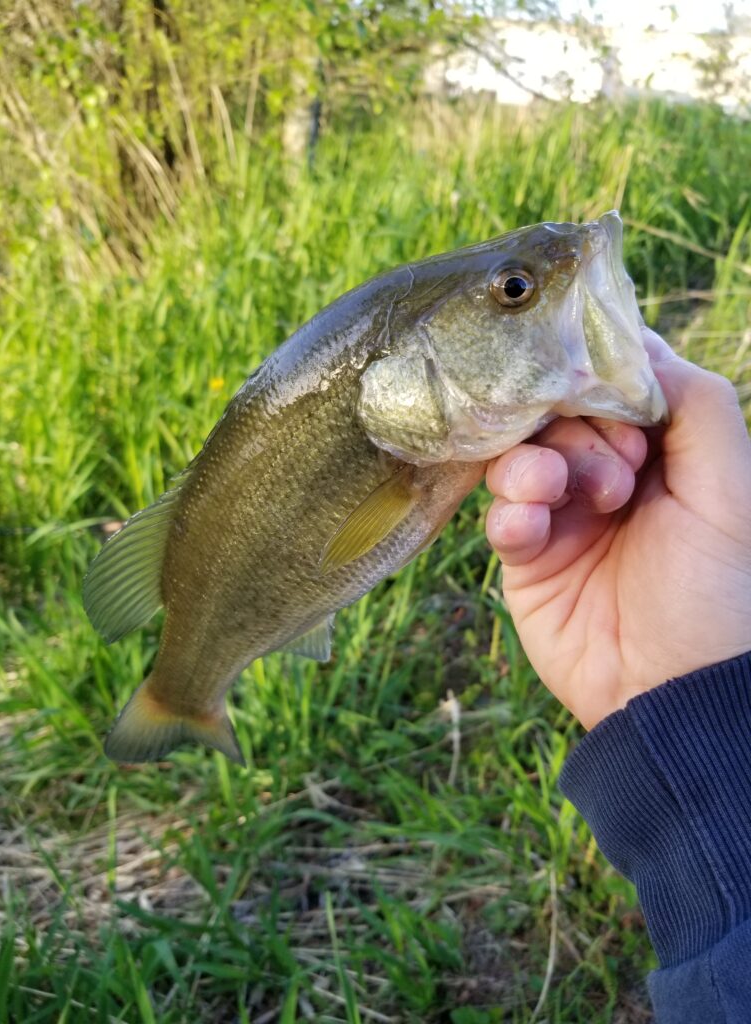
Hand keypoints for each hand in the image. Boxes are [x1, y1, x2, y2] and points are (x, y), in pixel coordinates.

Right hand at [485, 329, 750, 729]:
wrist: (673, 694)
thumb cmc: (716, 591)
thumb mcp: (731, 490)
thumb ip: (697, 404)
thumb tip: (638, 345)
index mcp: (662, 454)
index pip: (613, 386)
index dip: (601, 380)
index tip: (602, 394)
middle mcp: (609, 476)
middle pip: (559, 414)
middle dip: (575, 431)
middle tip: (613, 473)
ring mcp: (563, 516)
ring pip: (520, 456)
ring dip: (533, 465)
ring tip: (556, 494)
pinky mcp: (526, 557)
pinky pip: (499, 515)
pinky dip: (510, 513)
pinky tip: (529, 528)